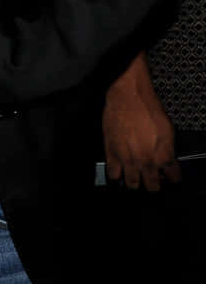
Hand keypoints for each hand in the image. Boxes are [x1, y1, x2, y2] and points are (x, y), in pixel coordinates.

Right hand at [103, 53, 180, 190]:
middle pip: (153, 187)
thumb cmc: (148, 108)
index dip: (172, 177)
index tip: (169, 176)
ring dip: (135, 183)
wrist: (128, 96)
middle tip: (152, 179)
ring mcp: (127, 159)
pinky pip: (112, 175)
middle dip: (154, 185)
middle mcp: (146, 161)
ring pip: (132, 185)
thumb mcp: (168, 130)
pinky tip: (118, 173)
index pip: (173, 178)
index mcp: (164, 156)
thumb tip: (168, 160)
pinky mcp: (111, 153)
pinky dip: (116, 177)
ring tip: (135, 178)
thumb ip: (168, 150)